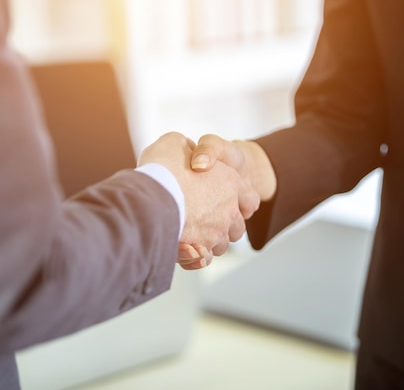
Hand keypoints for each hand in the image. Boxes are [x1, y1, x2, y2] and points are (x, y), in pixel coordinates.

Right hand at [138, 132, 259, 269]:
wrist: (154, 190)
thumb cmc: (165, 166)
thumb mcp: (175, 144)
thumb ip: (186, 150)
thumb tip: (183, 156)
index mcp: (231, 183)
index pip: (249, 198)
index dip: (240, 200)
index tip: (230, 200)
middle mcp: (229, 210)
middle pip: (237, 227)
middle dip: (224, 226)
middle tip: (204, 218)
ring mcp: (217, 232)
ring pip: (220, 245)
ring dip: (209, 241)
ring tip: (190, 233)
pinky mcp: (201, 249)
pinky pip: (202, 259)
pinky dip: (195, 257)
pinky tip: (183, 247)